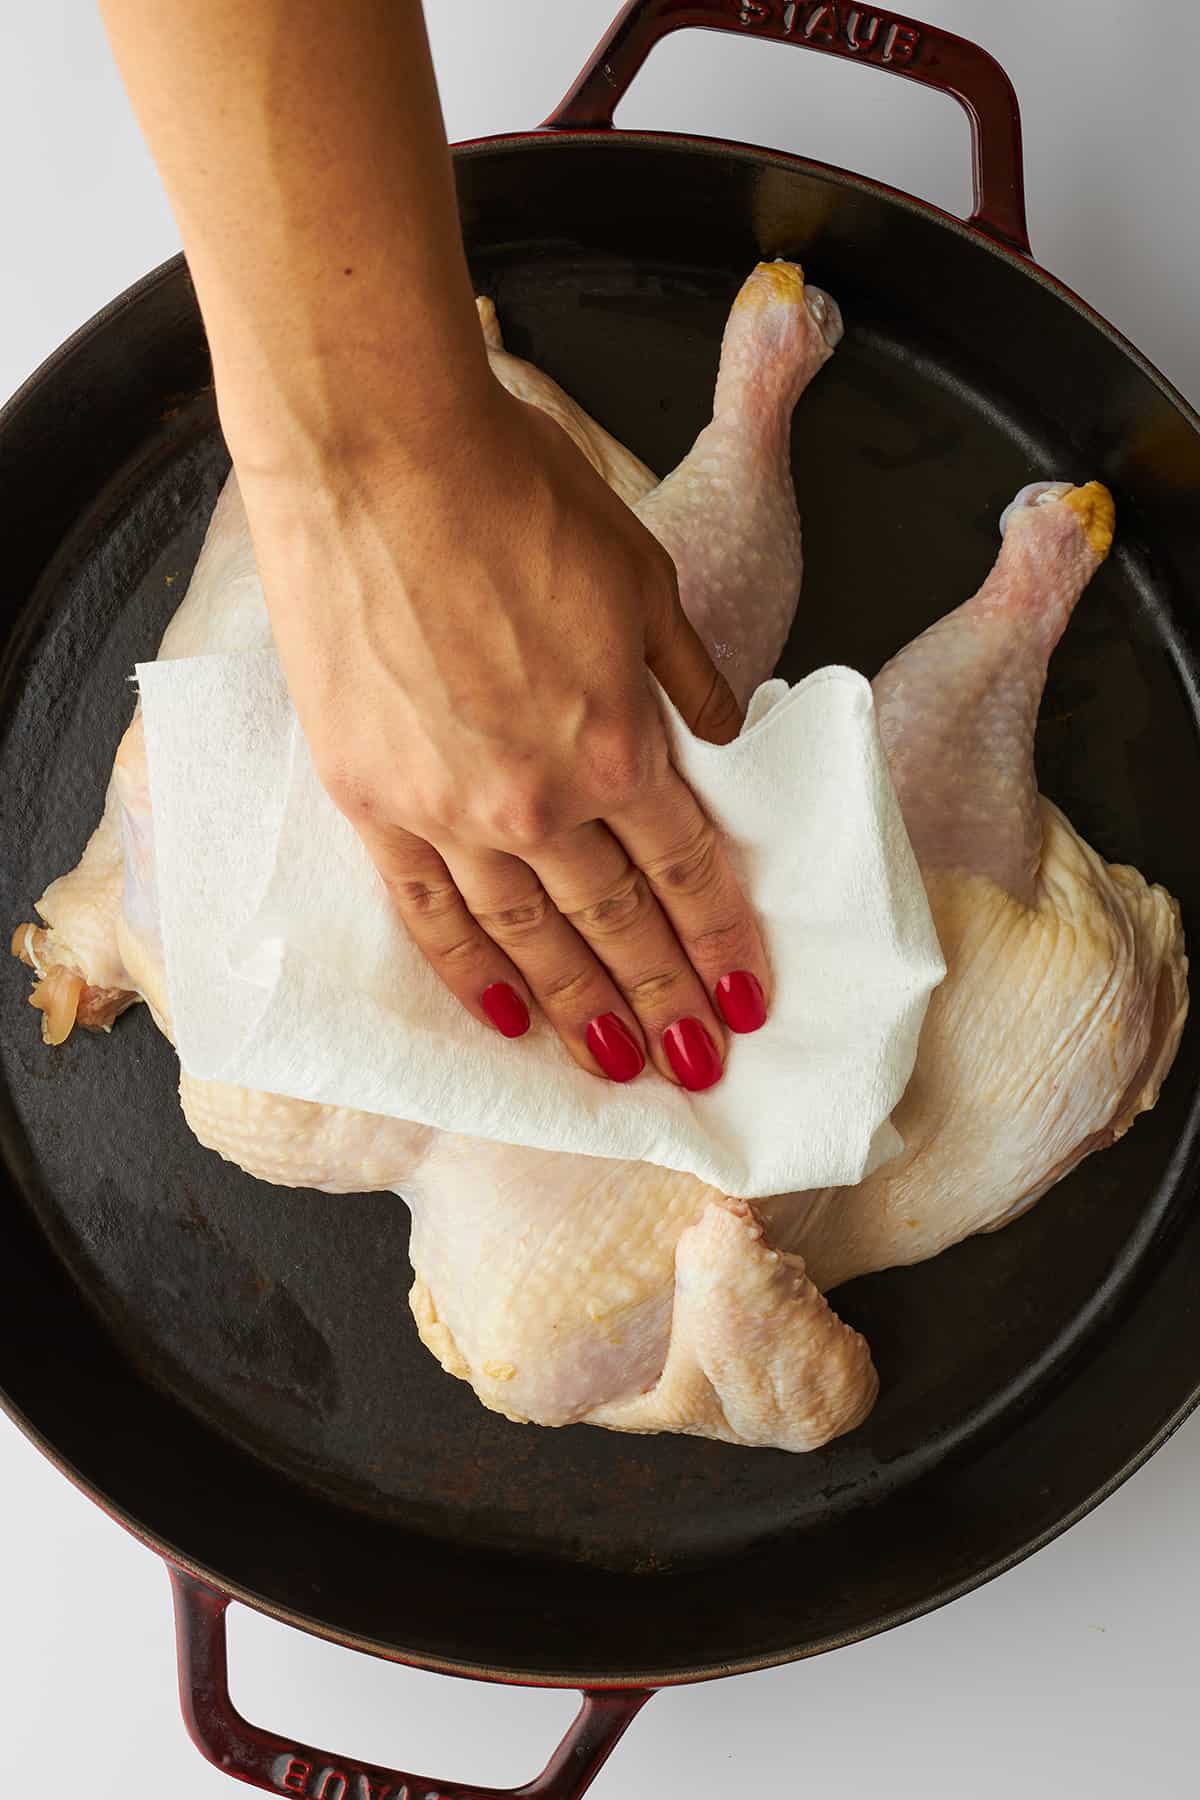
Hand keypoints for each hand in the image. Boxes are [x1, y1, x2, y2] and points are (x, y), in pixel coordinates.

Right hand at [241, 383, 771, 1088]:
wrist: (376, 454)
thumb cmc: (514, 492)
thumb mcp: (643, 575)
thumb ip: (685, 675)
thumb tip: (721, 731)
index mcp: (620, 744)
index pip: (688, 870)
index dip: (723, 941)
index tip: (749, 997)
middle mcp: (539, 800)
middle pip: (617, 923)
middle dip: (665, 1000)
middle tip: (693, 1064)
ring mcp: (448, 811)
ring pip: (527, 939)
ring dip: (579, 1010)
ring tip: (615, 1066)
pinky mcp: (371, 802)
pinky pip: (426, 914)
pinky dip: (469, 973)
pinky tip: (505, 1019)